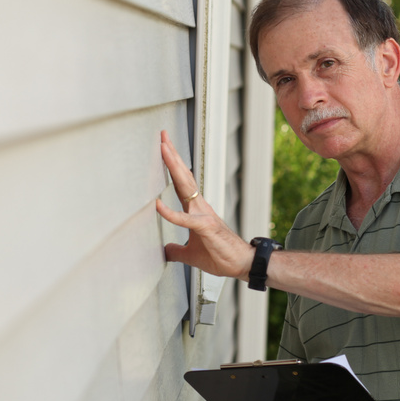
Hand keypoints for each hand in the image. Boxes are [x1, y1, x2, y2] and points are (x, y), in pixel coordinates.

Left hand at [155, 131, 253, 279]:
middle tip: (162, 137)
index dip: (172, 165)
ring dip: (174, 167)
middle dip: (172, 156)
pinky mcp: (206, 228)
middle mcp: (199, 206)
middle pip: (183, 176)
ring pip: (186, 187)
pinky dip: (171, 213)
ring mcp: (203, 214)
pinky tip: (158, 205)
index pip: (181, 182)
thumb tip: (164, 251)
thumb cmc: (220, 256)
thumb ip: (176, 250)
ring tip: (164, 150)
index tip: (164, 148)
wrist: (242, 264)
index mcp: (195, 209)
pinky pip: (185, 219)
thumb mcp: (190, 254)